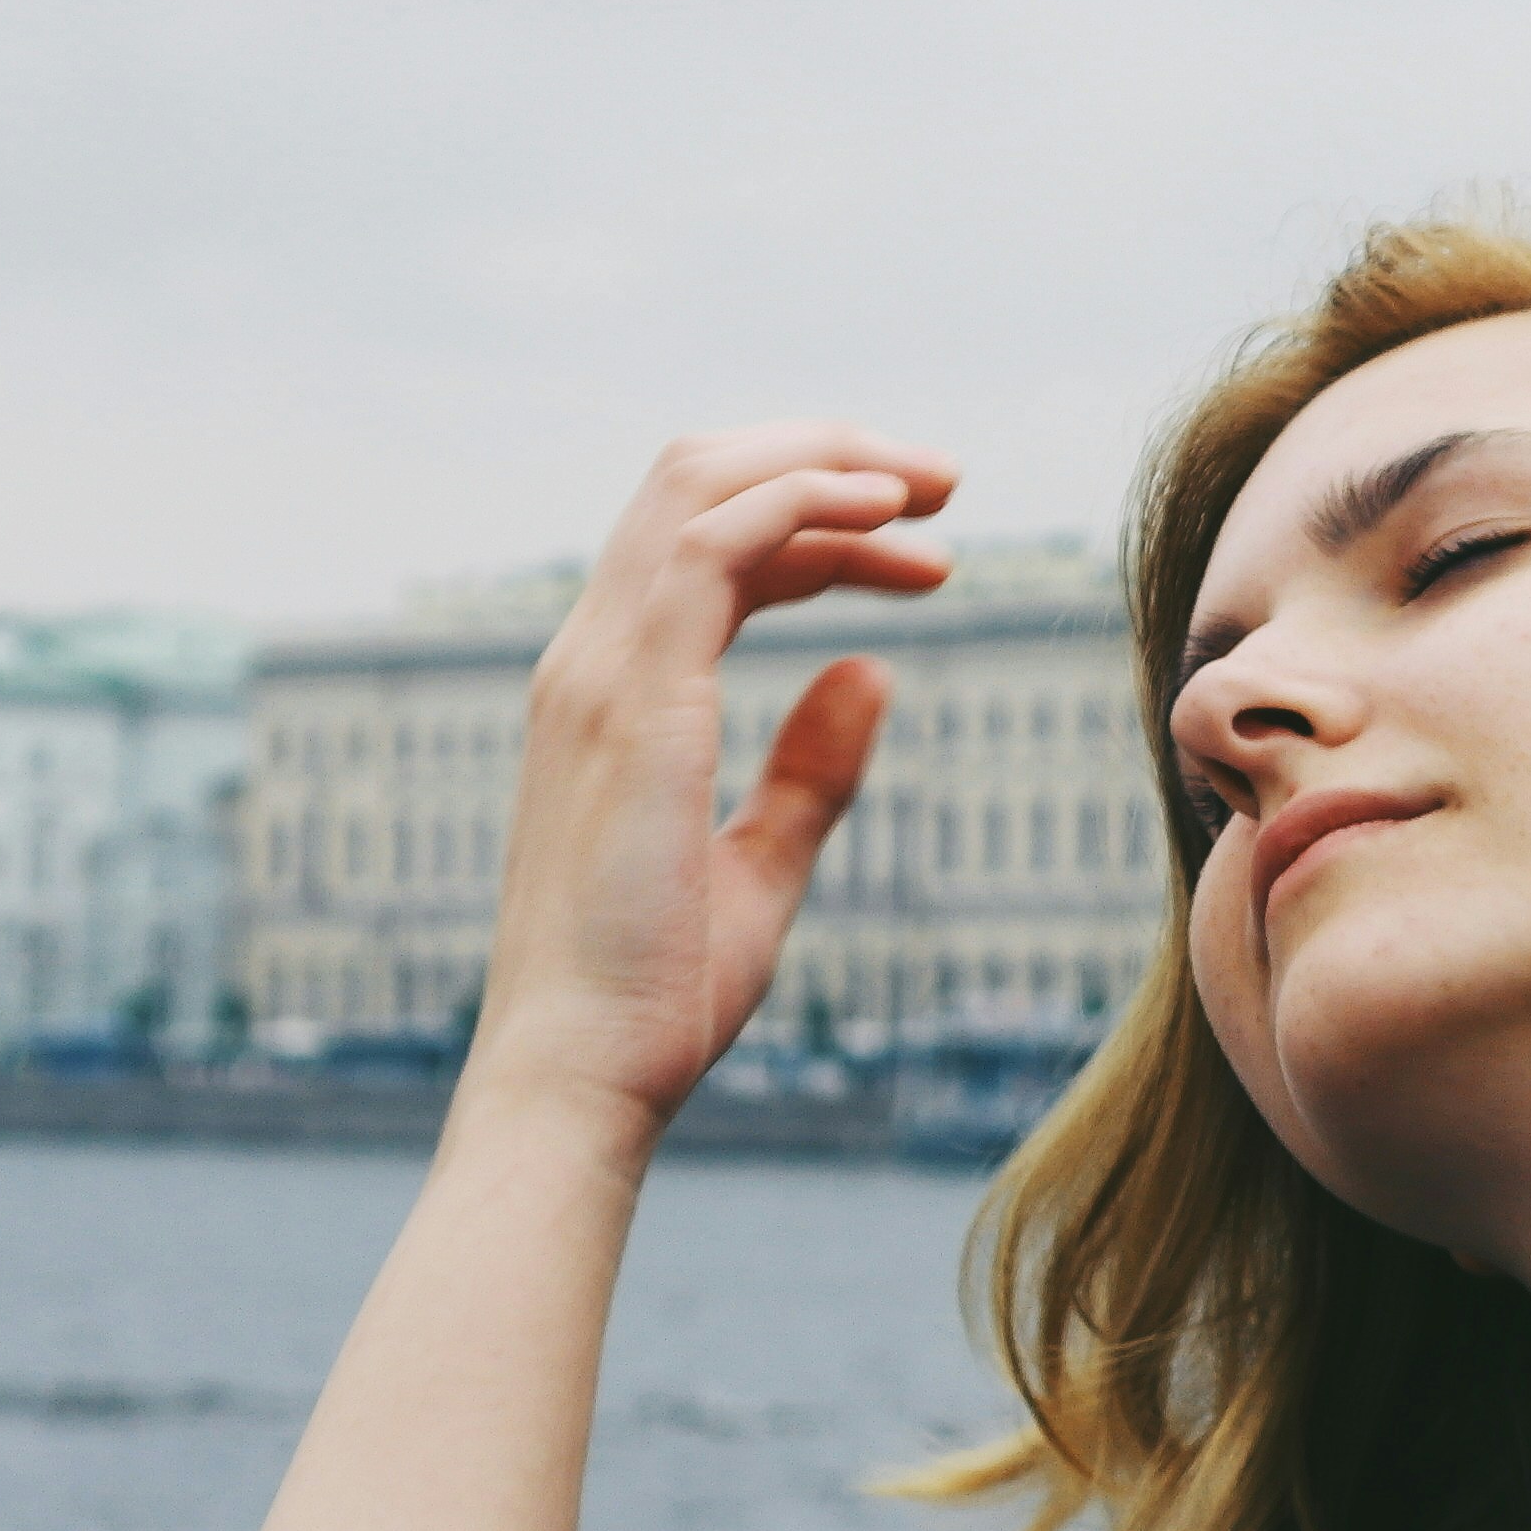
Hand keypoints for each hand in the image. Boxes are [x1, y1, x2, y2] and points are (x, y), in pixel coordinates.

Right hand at [464, 423, 956, 1125]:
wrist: (583, 1074)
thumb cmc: (653, 999)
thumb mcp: (758, 870)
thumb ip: (809, 773)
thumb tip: (868, 677)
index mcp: (612, 694)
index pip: (707, 546)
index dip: (819, 525)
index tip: (928, 555)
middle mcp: (592, 660)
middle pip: (697, 481)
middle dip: (826, 456)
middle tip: (947, 483)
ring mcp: (601, 671)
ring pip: (702, 484)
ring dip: (828, 464)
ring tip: (938, 487)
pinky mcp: (634, 699)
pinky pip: (715, 544)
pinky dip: (804, 503)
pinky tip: (889, 517)